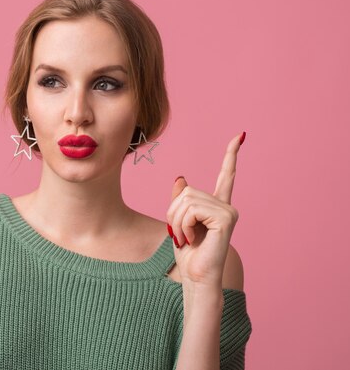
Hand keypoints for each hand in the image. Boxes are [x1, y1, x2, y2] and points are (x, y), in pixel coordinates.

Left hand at [166, 132, 244, 287]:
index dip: (231, 155)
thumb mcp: (178, 222)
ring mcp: (228, 212)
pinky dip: (184, 225)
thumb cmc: (188, 255)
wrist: (196, 278)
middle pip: (187, 191)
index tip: (240, 136)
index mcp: (216, 206)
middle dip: (173, 212)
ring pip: (187, 200)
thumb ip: (180, 201)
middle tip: (179, 234)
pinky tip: (191, 239)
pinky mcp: (226, 219)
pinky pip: (193, 210)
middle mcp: (226, 206)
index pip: (225, 175)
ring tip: (186, 238)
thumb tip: (181, 178)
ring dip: (177, 221)